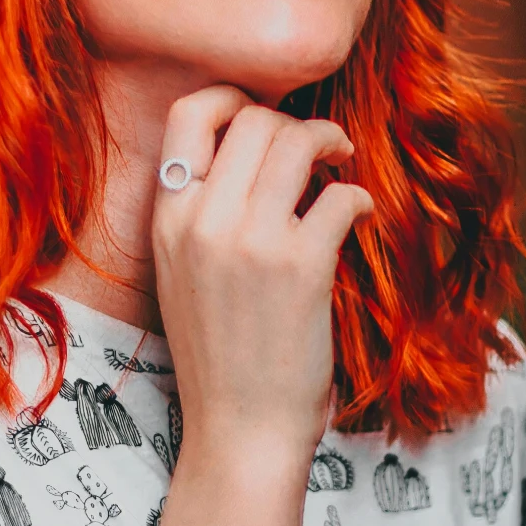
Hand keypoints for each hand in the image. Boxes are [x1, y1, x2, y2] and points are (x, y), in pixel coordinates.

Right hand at [151, 84, 373, 465]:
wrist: (240, 429)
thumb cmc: (219, 357)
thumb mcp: (182, 276)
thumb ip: (201, 216)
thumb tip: (253, 157)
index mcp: (167, 220)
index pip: (188, 115)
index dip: (233, 96)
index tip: (264, 112)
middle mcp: (202, 221)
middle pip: (255, 120)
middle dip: (294, 124)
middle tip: (317, 151)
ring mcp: (251, 241)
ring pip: (298, 142)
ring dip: (331, 143)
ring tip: (342, 166)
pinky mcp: (301, 266)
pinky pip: (340, 196)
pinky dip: (358, 197)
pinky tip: (359, 216)